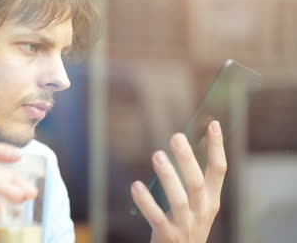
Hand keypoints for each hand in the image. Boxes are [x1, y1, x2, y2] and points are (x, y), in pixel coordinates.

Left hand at [131, 121, 226, 242]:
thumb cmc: (187, 224)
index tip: (213, 124)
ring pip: (179, 199)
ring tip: (157, 155)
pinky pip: (157, 217)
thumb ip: (192, 182)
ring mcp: (186, 225)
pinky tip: (136, 186)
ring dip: (168, 176)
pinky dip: (146, 202)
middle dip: (187, 159)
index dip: (217, 147)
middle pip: (196, 182)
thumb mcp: (197, 204)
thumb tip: (180, 147)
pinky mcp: (168, 236)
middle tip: (176, 136)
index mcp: (211, 200)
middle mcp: (202, 211)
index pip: (219, 170)